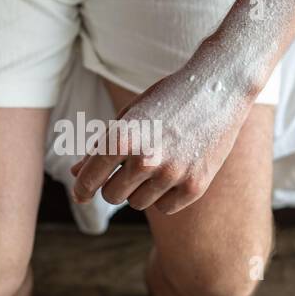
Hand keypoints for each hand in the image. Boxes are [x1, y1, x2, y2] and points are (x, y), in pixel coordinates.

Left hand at [71, 58, 255, 214]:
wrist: (219, 88)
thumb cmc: (168, 98)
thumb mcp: (130, 115)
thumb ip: (101, 147)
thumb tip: (75, 173)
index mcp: (123, 136)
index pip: (90, 178)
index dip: (82, 189)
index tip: (81, 195)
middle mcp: (145, 158)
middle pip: (112, 195)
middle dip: (115, 184)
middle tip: (129, 168)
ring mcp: (172, 174)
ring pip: (138, 203)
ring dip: (141, 189)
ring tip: (157, 163)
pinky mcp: (195, 186)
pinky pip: (165, 207)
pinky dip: (165, 195)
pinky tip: (175, 171)